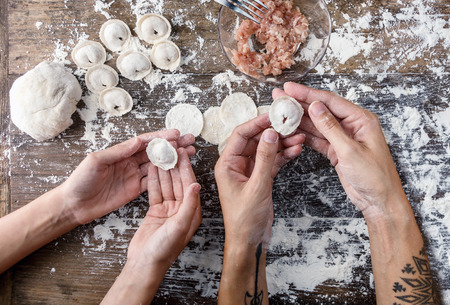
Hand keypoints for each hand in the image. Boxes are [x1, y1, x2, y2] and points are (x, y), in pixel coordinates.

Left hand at [60, 129, 194, 224]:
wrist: (73, 205)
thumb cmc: (80, 180)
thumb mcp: (96, 161)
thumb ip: (118, 151)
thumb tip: (138, 140)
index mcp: (121, 152)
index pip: (145, 142)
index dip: (161, 137)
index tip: (176, 133)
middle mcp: (129, 161)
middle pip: (155, 151)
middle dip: (173, 145)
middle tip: (190, 140)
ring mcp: (133, 175)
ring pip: (158, 165)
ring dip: (173, 159)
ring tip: (189, 153)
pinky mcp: (134, 190)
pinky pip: (154, 181)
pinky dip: (166, 176)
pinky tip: (177, 171)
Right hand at [126, 147, 201, 270]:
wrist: (144, 264)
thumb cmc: (164, 250)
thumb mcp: (179, 226)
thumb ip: (188, 204)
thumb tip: (196, 185)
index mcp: (192, 212)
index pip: (190, 184)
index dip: (186, 168)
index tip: (183, 153)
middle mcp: (182, 209)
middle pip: (179, 182)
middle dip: (175, 165)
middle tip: (170, 149)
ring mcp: (169, 210)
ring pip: (167, 185)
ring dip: (164, 170)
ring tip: (160, 154)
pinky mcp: (156, 211)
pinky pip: (156, 192)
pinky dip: (153, 180)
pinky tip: (152, 168)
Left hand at [215, 114, 304, 245]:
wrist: (249, 241)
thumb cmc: (244, 220)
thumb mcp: (257, 186)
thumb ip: (265, 159)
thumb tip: (270, 134)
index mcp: (226, 164)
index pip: (241, 135)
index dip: (257, 123)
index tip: (273, 115)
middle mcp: (236, 165)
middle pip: (255, 140)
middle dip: (273, 132)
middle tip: (290, 124)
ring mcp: (249, 171)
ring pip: (266, 150)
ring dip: (282, 143)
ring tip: (298, 137)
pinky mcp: (260, 178)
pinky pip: (272, 161)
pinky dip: (283, 155)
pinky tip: (295, 150)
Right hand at [273, 82, 407, 218]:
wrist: (379, 200)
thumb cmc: (374, 177)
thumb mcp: (350, 150)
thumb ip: (330, 128)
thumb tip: (316, 107)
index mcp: (361, 120)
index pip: (330, 101)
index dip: (307, 94)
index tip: (290, 88)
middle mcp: (352, 125)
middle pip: (322, 110)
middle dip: (300, 103)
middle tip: (280, 97)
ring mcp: (343, 138)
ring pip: (317, 124)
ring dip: (299, 119)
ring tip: (281, 112)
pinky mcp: (337, 150)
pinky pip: (318, 139)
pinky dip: (305, 135)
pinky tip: (291, 130)